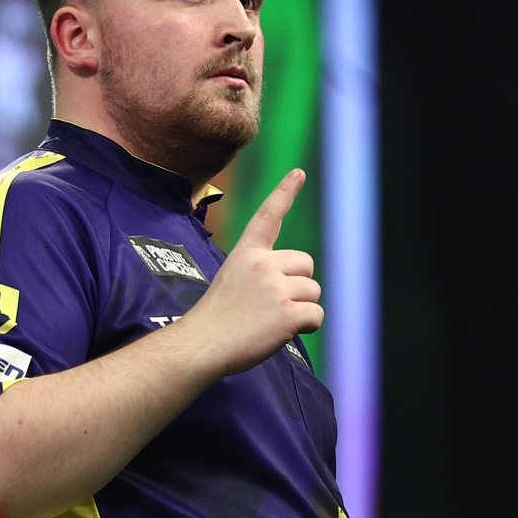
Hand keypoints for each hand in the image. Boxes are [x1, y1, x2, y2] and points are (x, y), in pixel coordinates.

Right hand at [177, 169, 321, 376]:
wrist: (201, 345)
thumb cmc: (215, 320)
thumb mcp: (231, 281)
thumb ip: (260, 273)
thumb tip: (294, 282)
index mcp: (246, 253)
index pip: (267, 217)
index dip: (284, 193)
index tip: (299, 172)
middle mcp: (262, 264)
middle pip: (306, 265)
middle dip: (298, 285)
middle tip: (270, 306)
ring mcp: (275, 287)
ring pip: (314, 291)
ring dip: (301, 309)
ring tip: (270, 322)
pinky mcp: (286, 313)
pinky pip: (316, 315)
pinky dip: (306, 327)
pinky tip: (280, 333)